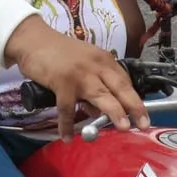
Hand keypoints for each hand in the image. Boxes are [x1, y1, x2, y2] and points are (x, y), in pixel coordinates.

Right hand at [5, 16, 148, 139]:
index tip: (143, 115)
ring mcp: (80, 74)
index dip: (135, 99)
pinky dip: (67, 124)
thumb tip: (100, 111)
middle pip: (120, 87)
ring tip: (123, 128)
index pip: (125, 81)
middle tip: (144, 123)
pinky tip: (67, 136)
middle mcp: (96, 65)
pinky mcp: (62, 82)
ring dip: (114, 112)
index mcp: (104, 60)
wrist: (33, 39)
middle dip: (134, 106)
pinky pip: (67, 108)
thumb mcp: (83, 64)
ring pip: (101, 96)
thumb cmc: (58, 53)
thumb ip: (94, 85)